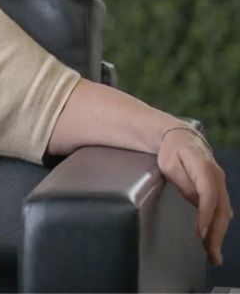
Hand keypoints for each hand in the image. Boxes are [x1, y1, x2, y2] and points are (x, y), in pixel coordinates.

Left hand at [156, 127, 232, 265]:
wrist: (181, 138)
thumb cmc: (171, 151)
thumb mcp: (169, 163)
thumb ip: (183, 182)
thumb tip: (197, 201)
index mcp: (204, 169)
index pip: (208, 196)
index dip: (205, 216)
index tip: (200, 234)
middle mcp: (217, 178)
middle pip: (220, 210)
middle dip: (216, 234)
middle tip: (211, 255)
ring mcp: (220, 184)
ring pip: (223, 213)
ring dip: (219, 235)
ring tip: (214, 256)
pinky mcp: (218, 190)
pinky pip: (221, 210)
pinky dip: (218, 226)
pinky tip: (215, 241)